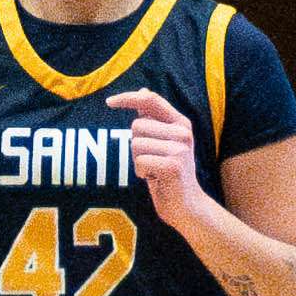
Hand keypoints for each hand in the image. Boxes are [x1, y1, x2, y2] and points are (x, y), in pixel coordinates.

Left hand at [118, 85, 208, 224]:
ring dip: (137, 160)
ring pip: (136, 143)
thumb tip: (142, 91)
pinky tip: (155, 178)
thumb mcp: (163, 140)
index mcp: (181, 122)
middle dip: (135, 143)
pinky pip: (139, 161)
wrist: (186, 203)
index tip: (108, 102)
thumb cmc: (168, 171)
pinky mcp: (173, 165)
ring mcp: (179, 148)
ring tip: (154, 168)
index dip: (128, 98)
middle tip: (152, 158)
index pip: (151, 100)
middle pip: (137, 124)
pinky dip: (141, 172)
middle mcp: (183, 132)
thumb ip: (154, 118)